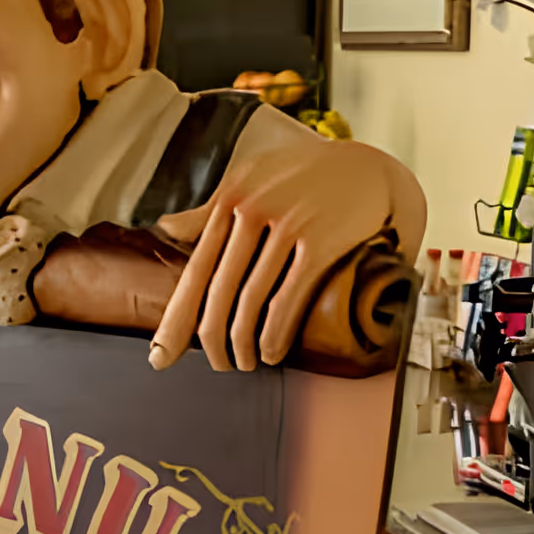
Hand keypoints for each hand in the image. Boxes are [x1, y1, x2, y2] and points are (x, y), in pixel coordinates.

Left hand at [149, 108, 426, 371]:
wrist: (372, 167)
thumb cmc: (307, 176)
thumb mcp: (253, 180)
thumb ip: (211, 208)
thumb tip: (166, 228)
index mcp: (229, 199)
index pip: (195, 269)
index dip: (175, 319)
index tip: (161, 356)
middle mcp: (251, 210)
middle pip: (216, 291)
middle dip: (209, 340)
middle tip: (216, 366)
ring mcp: (286, 224)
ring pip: (249, 300)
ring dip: (242, 344)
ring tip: (244, 364)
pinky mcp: (319, 242)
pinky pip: (287, 298)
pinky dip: (274, 334)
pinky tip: (270, 354)